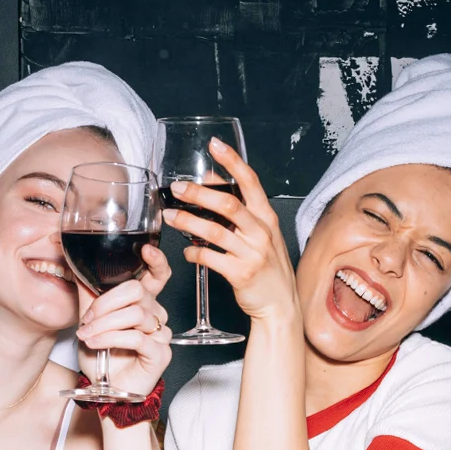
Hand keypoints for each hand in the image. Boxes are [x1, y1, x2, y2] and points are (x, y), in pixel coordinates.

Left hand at [74, 242, 172, 397]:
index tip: (145, 250)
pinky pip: (136, 337)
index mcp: (142, 302)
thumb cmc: (102, 356)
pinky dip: (110, 338)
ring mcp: (160, 333)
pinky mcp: (160, 352)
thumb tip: (76, 267)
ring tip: (87, 335)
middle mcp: (155, 314)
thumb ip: (88, 294)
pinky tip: (95, 343)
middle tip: (88, 318)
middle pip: (138, 291)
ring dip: (103, 324)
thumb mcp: (89, 320)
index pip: (158, 275)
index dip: (157, 260)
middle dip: (106, 303)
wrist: (105, 389)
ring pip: (135, 314)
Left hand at [163, 138, 298, 322]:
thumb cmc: (267, 266)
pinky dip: (194, 253)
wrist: (280, 304)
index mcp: (266, 217)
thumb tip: (209, 178)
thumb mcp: (260, 232)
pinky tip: (187, 251)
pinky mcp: (241, 274)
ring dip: (188, 222)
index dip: (232, 161)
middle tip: (177, 188)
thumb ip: (238, 206)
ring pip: (215, 231)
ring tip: (170, 217)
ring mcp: (252, 253)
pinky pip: (210, 259)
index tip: (215, 145)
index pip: (250, 181)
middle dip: (199, 194)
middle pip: (228, 204)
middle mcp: (261, 232)